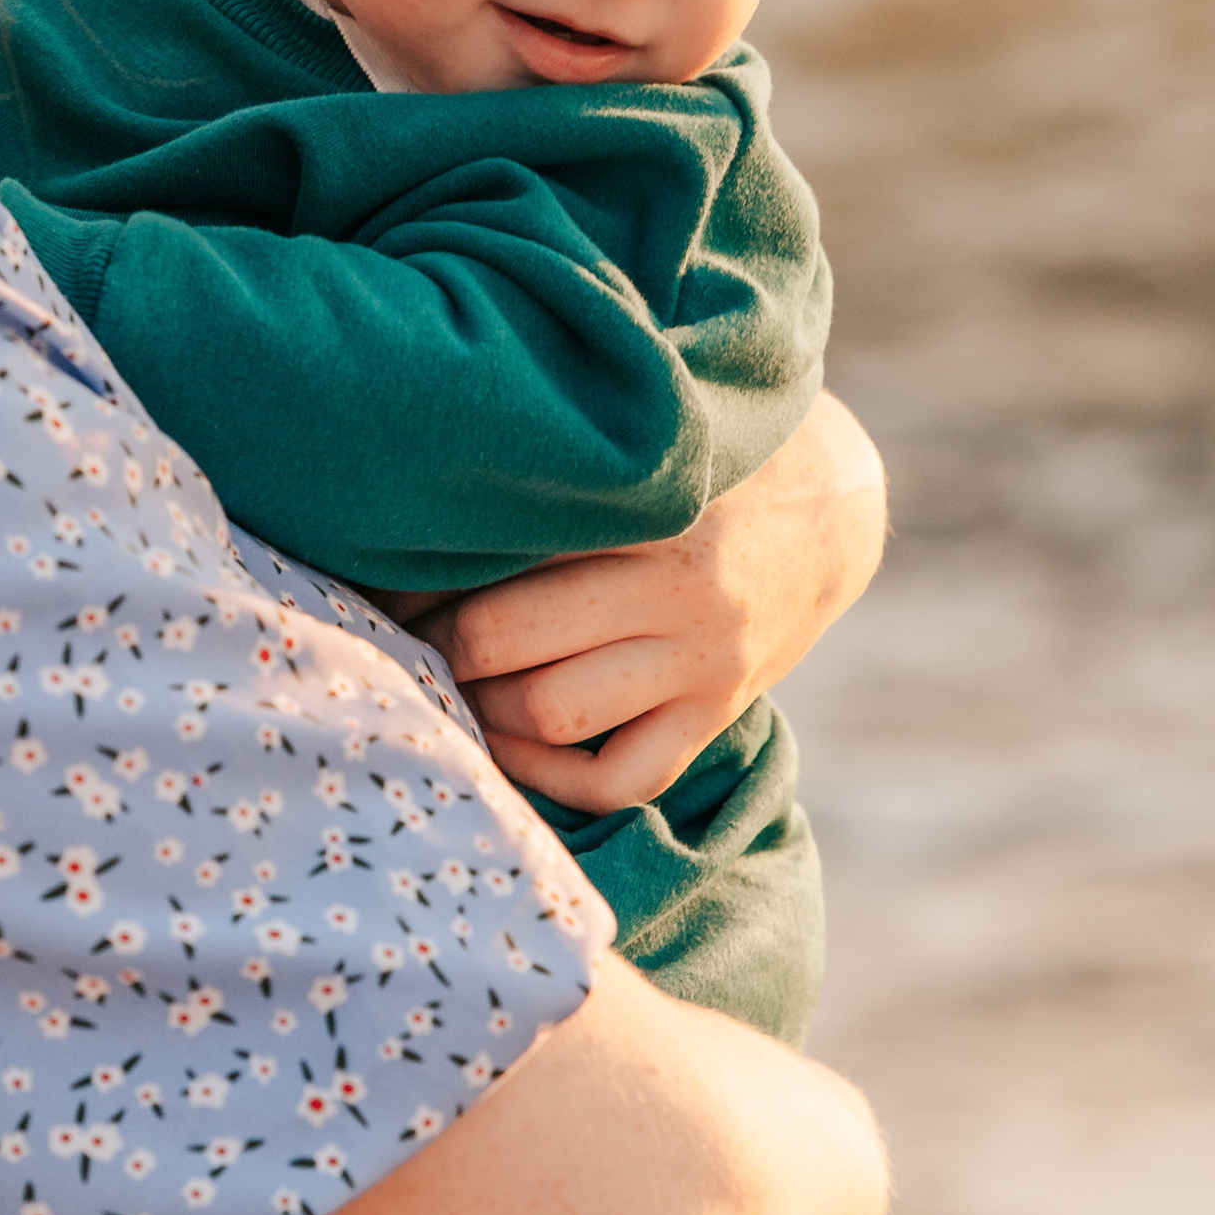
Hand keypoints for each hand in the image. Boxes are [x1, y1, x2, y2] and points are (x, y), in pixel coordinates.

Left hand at [423, 390, 886, 812]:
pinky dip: (553, 773)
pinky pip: (621, 777)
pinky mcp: (717, 715)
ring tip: (451, 681)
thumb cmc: (712, 458)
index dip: (417, 573)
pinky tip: (514, 738)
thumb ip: (564, 454)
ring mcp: (703, 663)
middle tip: (399, 634)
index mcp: (652, 504)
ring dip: (482, 707)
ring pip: (555, 713)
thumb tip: (432, 466)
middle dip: (435, 643)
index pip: (501, 548)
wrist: (834, 509)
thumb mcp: (654, 436)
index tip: (379, 573)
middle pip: (507, 638)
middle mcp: (679, 590)